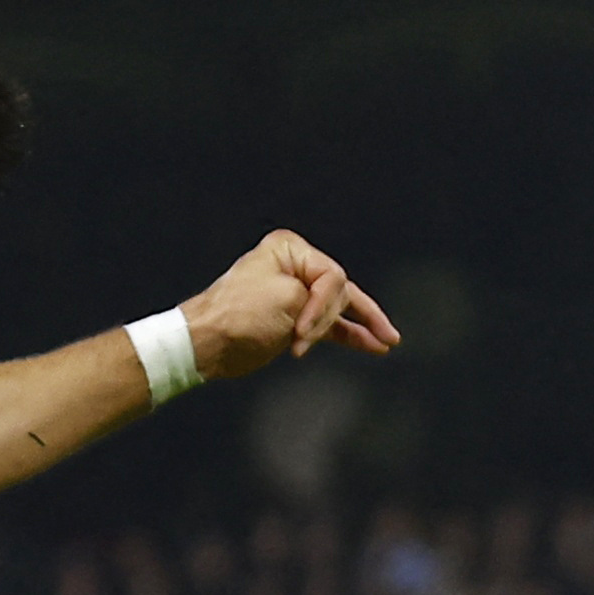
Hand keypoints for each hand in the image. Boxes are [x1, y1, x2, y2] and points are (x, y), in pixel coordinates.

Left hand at [184, 231, 399, 380]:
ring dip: (358, 327)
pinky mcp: (293, 317)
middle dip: (328, 320)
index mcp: (289, 250)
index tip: (301, 331)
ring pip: (337, 308)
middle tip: (304, 340)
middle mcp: (294, 265)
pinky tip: (372, 345)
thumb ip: (322, 302)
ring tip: (386, 342)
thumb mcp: (287, 300)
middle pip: (336, 291)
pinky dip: (349, 335)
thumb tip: (336, 316)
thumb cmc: (238, 316)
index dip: (323, 306)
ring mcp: (295, 292)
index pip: (331, 276)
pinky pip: (330, 324)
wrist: (207, 343)